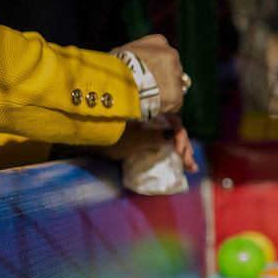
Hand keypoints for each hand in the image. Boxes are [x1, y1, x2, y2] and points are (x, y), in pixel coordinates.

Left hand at [78, 115, 198, 171]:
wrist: (88, 137)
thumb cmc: (108, 137)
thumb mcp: (132, 140)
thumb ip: (153, 137)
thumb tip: (174, 134)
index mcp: (151, 111)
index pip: (174, 123)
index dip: (181, 139)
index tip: (181, 154)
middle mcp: (153, 114)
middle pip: (176, 129)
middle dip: (185, 148)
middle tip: (190, 166)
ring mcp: (150, 123)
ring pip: (172, 134)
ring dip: (182, 150)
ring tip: (190, 167)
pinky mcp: (146, 131)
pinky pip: (164, 138)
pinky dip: (173, 149)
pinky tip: (180, 159)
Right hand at [118, 35, 185, 114]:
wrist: (117, 83)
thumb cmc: (115, 67)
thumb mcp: (124, 51)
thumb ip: (137, 53)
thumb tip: (134, 58)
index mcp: (158, 42)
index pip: (164, 53)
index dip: (156, 65)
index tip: (148, 73)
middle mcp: (172, 55)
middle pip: (173, 68)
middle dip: (164, 77)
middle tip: (149, 86)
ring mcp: (175, 75)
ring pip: (176, 84)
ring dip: (167, 91)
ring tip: (150, 97)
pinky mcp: (176, 94)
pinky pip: (176, 102)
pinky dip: (168, 105)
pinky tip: (155, 106)